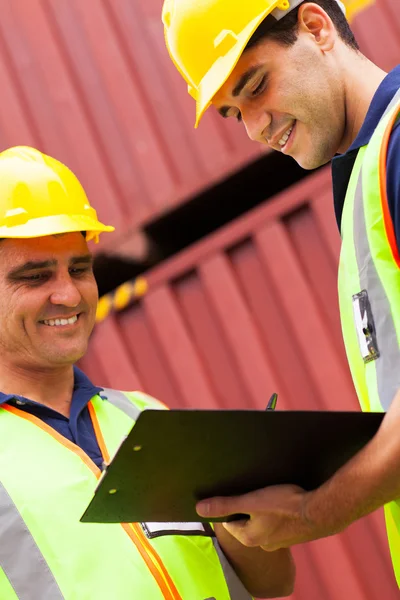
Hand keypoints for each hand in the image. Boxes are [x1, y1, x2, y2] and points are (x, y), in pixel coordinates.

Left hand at [197, 484, 324, 550]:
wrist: (321, 512)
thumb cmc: (285, 505)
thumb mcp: (251, 501)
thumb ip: (226, 504)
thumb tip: (199, 509)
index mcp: (248, 537)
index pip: (228, 521)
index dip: (229, 505)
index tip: (234, 492)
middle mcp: (262, 543)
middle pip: (246, 521)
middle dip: (247, 507)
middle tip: (253, 491)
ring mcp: (279, 540)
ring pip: (262, 521)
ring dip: (263, 509)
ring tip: (269, 494)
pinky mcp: (293, 534)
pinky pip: (278, 522)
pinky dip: (277, 512)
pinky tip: (283, 501)